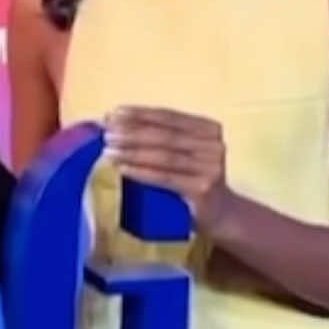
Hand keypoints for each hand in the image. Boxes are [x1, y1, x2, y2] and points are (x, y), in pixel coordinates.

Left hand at [104, 105, 228, 229]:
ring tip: (108, 151)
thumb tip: (116, 124)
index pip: (169, 116)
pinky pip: (165, 177)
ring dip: (132, 152)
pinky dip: (141, 172)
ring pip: (163, 156)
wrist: (222, 216)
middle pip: (164, 135)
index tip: (114, 113)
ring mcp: (210, 167)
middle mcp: (213, 144)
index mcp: (208, 129)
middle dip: (132, 132)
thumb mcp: (184, 155)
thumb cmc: (194, 182)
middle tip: (106, 134)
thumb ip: (161, 139)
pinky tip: (122, 169)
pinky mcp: (202, 189)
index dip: (140, 114)